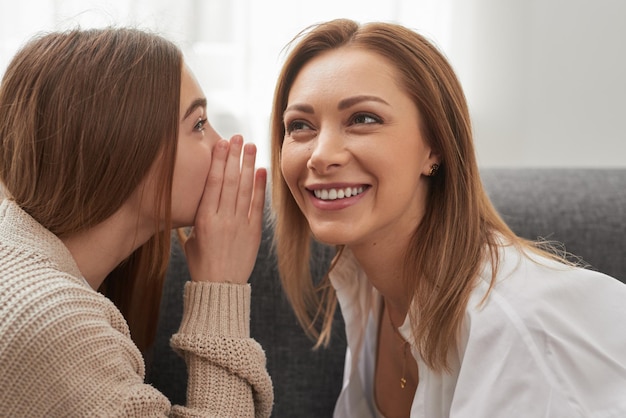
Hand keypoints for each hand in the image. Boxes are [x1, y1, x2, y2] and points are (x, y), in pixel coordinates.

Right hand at [183, 135, 266, 283]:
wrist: (220, 287)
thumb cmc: (201, 264)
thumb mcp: (190, 239)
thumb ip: (194, 218)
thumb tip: (193, 200)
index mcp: (203, 219)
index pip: (213, 183)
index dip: (219, 161)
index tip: (222, 144)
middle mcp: (222, 218)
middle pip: (230, 181)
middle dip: (234, 156)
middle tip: (238, 137)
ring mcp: (239, 225)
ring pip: (245, 189)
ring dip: (248, 165)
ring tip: (252, 146)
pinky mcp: (253, 232)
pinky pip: (257, 206)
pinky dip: (260, 187)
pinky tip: (261, 170)